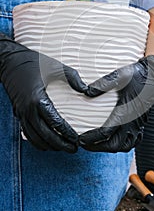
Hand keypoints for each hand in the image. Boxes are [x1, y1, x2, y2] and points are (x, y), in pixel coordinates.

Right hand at [0, 33, 87, 152]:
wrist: (9, 61)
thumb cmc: (33, 62)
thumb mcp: (56, 66)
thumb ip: (73, 77)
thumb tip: (86, 90)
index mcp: (38, 99)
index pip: (55, 122)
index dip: (67, 133)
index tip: (77, 139)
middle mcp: (28, 110)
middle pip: (45, 135)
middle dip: (60, 144)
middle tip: (74, 149)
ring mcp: (21, 113)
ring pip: (35, 138)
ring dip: (49, 145)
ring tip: (63, 148)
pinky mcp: (18, 113)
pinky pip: (27, 133)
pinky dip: (37, 142)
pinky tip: (47, 143)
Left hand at [79, 55, 153, 151]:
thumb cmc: (135, 76)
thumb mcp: (118, 75)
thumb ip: (102, 84)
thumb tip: (87, 91)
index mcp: (125, 112)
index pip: (106, 132)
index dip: (91, 138)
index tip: (81, 139)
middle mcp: (132, 122)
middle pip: (114, 145)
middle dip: (97, 147)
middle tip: (85, 144)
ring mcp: (138, 125)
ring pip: (124, 146)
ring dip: (109, 148)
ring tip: (97, 145)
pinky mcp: (141, 124)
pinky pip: (133, 142)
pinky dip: (122, 146)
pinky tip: (115, 141)